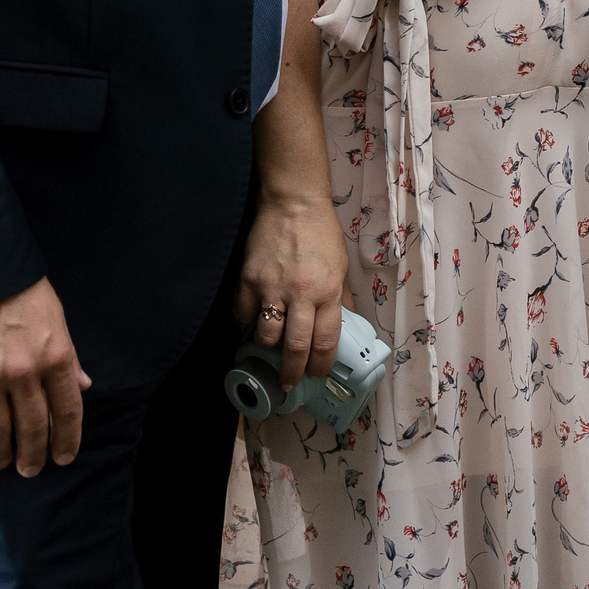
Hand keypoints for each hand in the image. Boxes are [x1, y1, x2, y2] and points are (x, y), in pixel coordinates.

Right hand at [0, 277, 89, 475]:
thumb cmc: (17, 290)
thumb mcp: (55, 317)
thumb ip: (68, 355)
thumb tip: (84, 386)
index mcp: (57, 355)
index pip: (68, 410)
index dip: (67, 439)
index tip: (64, 458)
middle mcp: (25, 371)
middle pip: (34, 427)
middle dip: (34, 455)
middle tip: (30, 470)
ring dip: (0, 454)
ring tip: (1, 463)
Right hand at [236, 188, 349, 390]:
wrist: (293, 204)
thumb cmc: (321, 234)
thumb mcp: (341, 266)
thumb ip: (340, 297)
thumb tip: (344, 325)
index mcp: (328, 292)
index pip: (325, 342)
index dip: (320, 366)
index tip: (316, 376)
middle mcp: (301, 294)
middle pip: (295, 348)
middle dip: (292, 372)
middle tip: (289, 383)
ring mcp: (272, 288)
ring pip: (266, 337)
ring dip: (267, 348)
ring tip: (270, 349)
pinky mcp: (248, 281)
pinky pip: (243, 315)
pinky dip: (247, 322)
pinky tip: (253, 320)